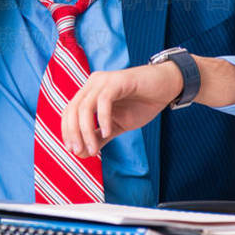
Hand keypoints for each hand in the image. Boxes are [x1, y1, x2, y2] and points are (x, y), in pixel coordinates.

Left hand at [59, 63, 183, 158]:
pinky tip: (108, 132)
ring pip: (85, 107)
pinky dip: (103, 119)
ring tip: (94, 149)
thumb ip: (99, 137)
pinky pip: (104, 101)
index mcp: (89, 92)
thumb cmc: (142, 103)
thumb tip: (82, 153)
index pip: (69, 112)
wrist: (167, 87)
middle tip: (80, 152)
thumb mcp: (117, 125)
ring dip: (86, 131)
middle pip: (73, 109)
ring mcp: (104, 81)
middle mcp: (93, 84)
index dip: (67, 131)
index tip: (73, 150)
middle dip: (73, 133)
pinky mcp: (118, 81)